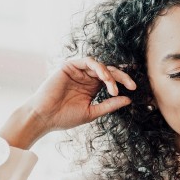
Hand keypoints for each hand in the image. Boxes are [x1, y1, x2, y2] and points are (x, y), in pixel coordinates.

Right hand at [3, 57, 136, 148]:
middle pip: (109, 71)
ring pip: (100, 66)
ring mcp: (78, 71)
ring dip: (110, 75)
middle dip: (122, 77)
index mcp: (92, 87)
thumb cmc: (65, 117)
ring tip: (113, 88)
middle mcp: (86, 77)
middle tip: (132, 85)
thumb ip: (109, 105)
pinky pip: (88, 62)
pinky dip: (99, 68)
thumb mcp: (93, 112)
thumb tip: (128, 99)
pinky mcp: (69, 66)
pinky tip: (105, 78)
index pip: (112, 80)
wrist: (45, 117)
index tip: (134, 89)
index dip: (124, 82)